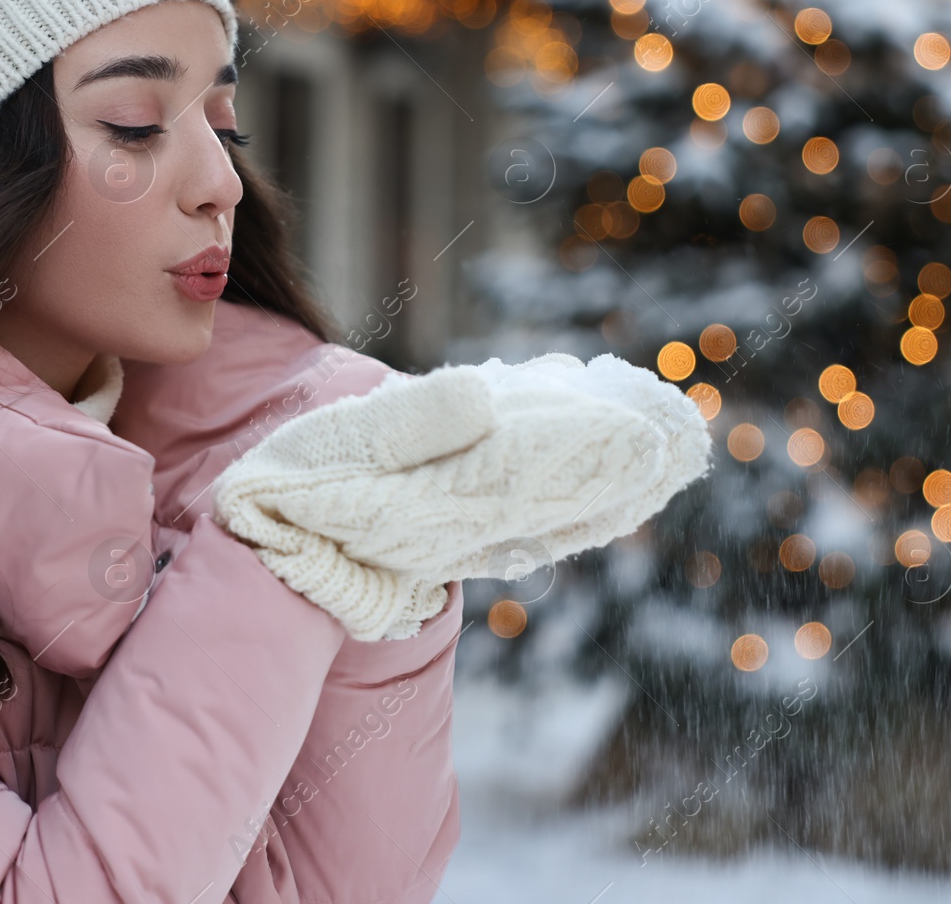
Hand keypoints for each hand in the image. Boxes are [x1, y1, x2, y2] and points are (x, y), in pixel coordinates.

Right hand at [211, 354, 712, 637]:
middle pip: (566, 493)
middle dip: (627, 464)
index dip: (597, 444)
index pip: (541, 466)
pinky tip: (602, 499)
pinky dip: (575, 511)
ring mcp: (464, 535)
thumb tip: (484, 397)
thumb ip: (408, 419)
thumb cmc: (289, 489)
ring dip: (614, 490)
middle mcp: (470, 521)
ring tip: (664, 461)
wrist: (263, 552)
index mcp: (449, 494)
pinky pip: (531, 529)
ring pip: (556, 513)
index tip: (654, 424)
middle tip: (687, 435)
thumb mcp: (337, 442)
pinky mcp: (453, 539)